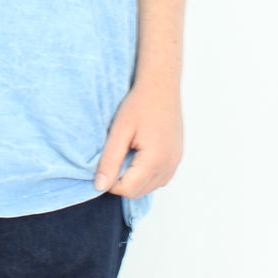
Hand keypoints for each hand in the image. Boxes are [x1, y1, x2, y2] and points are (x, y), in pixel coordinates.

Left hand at [94, 79, 183, 197]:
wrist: (161, 85)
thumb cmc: (140, 103)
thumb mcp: (119, 130)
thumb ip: (110, 160)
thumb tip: (100, 186)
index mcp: (154, 160)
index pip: (127, 190)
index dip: (110, 182)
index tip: (103, 164)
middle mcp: (169, 165)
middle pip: (138, 192)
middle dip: (121, 182)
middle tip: (112, 159)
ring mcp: (175, 162)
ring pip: (150, 187)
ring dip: (134, 180)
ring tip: (125, 155)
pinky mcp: (177, 157)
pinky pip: (160, 178)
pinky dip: (146, 175)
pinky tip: (137, 156)